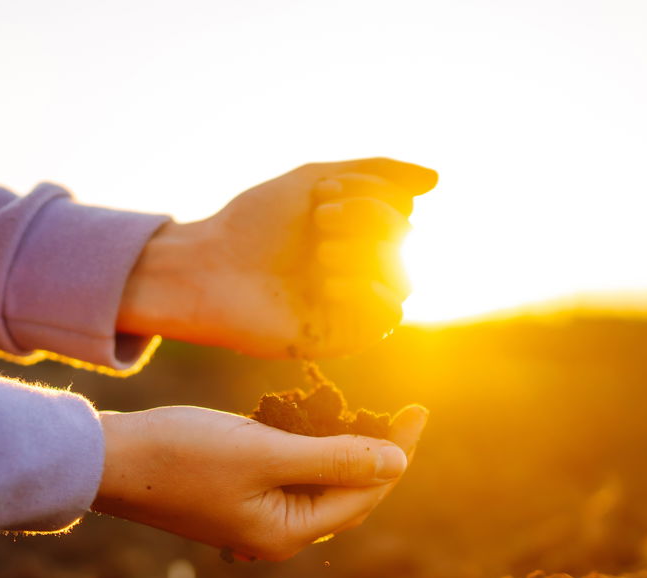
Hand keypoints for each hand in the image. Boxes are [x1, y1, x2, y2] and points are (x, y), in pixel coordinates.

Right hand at [92, 404, 427, 559]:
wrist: (108, 461)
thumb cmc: (182, 454)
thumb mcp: (265, 451)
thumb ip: (333, 457)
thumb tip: (398, 463)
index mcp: (288, 533)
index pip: (365, 494)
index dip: (398, 452)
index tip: (418, 409)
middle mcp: (277, 535)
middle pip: (348, 495)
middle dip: (377, 454)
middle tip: (401, 410)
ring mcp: (255, 519)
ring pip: (319, 485)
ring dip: (342, 450)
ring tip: (363, 410)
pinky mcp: (237, 498)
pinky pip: (290, 477)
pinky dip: (308, 450)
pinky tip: (311, 421)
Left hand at [120, 158, 437, 358]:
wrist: (207, 270)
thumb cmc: (251, 225)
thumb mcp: (313, 179)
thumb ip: (377, 173)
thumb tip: (439, 181)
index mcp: (355, 226)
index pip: (402, 208)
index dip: (374, 194)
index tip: (323, 192)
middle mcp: (360, 263)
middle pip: (406, 238)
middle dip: (369, 219)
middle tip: (319, 219)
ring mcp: (354, 300)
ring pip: (404, 276)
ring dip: (368, 255)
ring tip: (322, 254)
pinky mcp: (343, 335)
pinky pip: (389, 316)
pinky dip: (372, 295)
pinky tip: (332, 285)